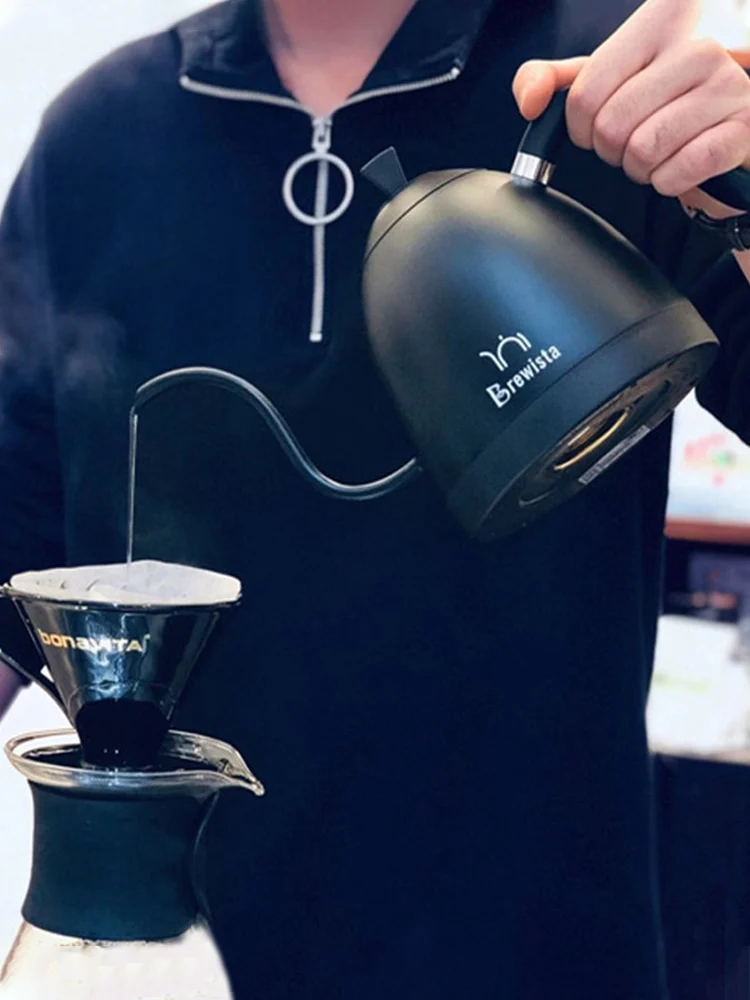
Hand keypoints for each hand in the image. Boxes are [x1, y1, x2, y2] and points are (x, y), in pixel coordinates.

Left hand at [512, 0, 749, 215]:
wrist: (724, 131)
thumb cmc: (661, 104)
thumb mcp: (604, 81)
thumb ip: (553, 82)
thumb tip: (529, 101)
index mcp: (661, 20)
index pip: (585, 93)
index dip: (581, 128)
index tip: (599, 126)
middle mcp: (700, 45)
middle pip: (611, 126)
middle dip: (613, 151)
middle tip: (634, 143)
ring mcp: (727, 86)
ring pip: (642, 151)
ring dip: (640, 169)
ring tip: (659, 153)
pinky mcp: (742, 130)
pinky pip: (677, 172)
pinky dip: (668, 183)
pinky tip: (681, 167)